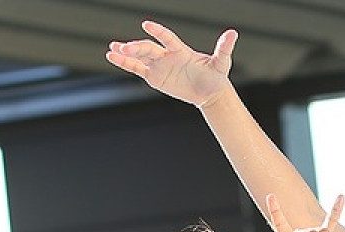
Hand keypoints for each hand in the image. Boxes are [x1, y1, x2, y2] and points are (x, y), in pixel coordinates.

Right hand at [106, 22, 235, 107]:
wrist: (210, 92)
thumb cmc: (215, 76)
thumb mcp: (221, 63)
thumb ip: (223, 48)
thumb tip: (233, 33)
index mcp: (180, 49)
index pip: (166, 37)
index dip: (158, 31)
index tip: (148, 24)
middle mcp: (167, 55)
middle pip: (149, 48)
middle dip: (137, 47)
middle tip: (126, 47)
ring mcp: (159, 65)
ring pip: (139, 56)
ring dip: (126, 52)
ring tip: (111, 49)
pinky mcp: (154, 77)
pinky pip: (137, 68)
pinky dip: (124, 63)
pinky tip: (112, 57)